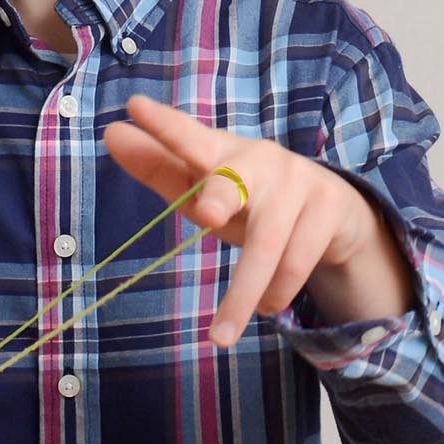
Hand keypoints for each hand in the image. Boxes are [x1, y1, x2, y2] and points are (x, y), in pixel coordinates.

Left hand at [103, 95, 412, 346]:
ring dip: (243, 297)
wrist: (332, 211)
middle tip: (208, 214)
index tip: (134, 107)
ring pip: (268, 246)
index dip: (164, 126)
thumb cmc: (247, 198)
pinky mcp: (330, 207)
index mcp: (219, 153)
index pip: (187, 138)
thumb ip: (158, 167)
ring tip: (220, 337)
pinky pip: (298, 261)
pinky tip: (267, 307)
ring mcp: (299, 181)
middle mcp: (259, 160)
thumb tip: (111, 133)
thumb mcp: (203, 188)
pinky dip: (276, 292)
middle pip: (235, 182)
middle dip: (222, 196)